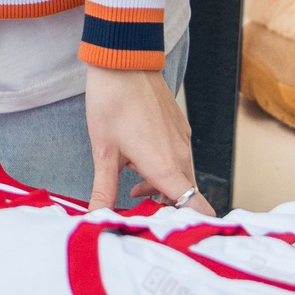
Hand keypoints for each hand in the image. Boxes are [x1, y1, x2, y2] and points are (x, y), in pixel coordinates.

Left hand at [84, 65, 207, 211]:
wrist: (123, 61)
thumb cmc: (111, 103)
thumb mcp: (104, 151)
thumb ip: (105, 188)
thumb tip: (97, 216)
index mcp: (165, 166)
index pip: (197, 207)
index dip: (192, 225)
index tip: (175, 234)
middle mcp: (181, 155)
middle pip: (184, 195)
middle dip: (164, 206)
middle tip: (135, 205)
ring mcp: (182, 139)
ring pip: (181, 175)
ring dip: (161, 185)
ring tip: (131, 181)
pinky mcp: (179, 127)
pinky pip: (178, 156)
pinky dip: (163, 166)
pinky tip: (138, 158)